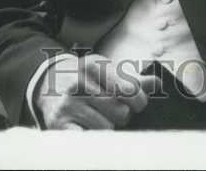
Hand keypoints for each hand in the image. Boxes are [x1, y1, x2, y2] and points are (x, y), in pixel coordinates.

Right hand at [34, 54, 158, 129]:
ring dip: (107, 126)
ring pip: (106, 128)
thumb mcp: (106, 70)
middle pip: (120, 112)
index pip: (129, 90)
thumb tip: (157, 83)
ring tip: (98, 116)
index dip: (139, 101)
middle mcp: (78, 84)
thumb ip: (132, 78)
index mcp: (93, 66)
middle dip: (122, 114)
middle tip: (113, 110)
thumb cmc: (86, 77)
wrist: (48, 82)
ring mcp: (67, 105)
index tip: (137, 103)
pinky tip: (88, 127)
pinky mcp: (58, 124)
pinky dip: (92, 136)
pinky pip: (86, 139)